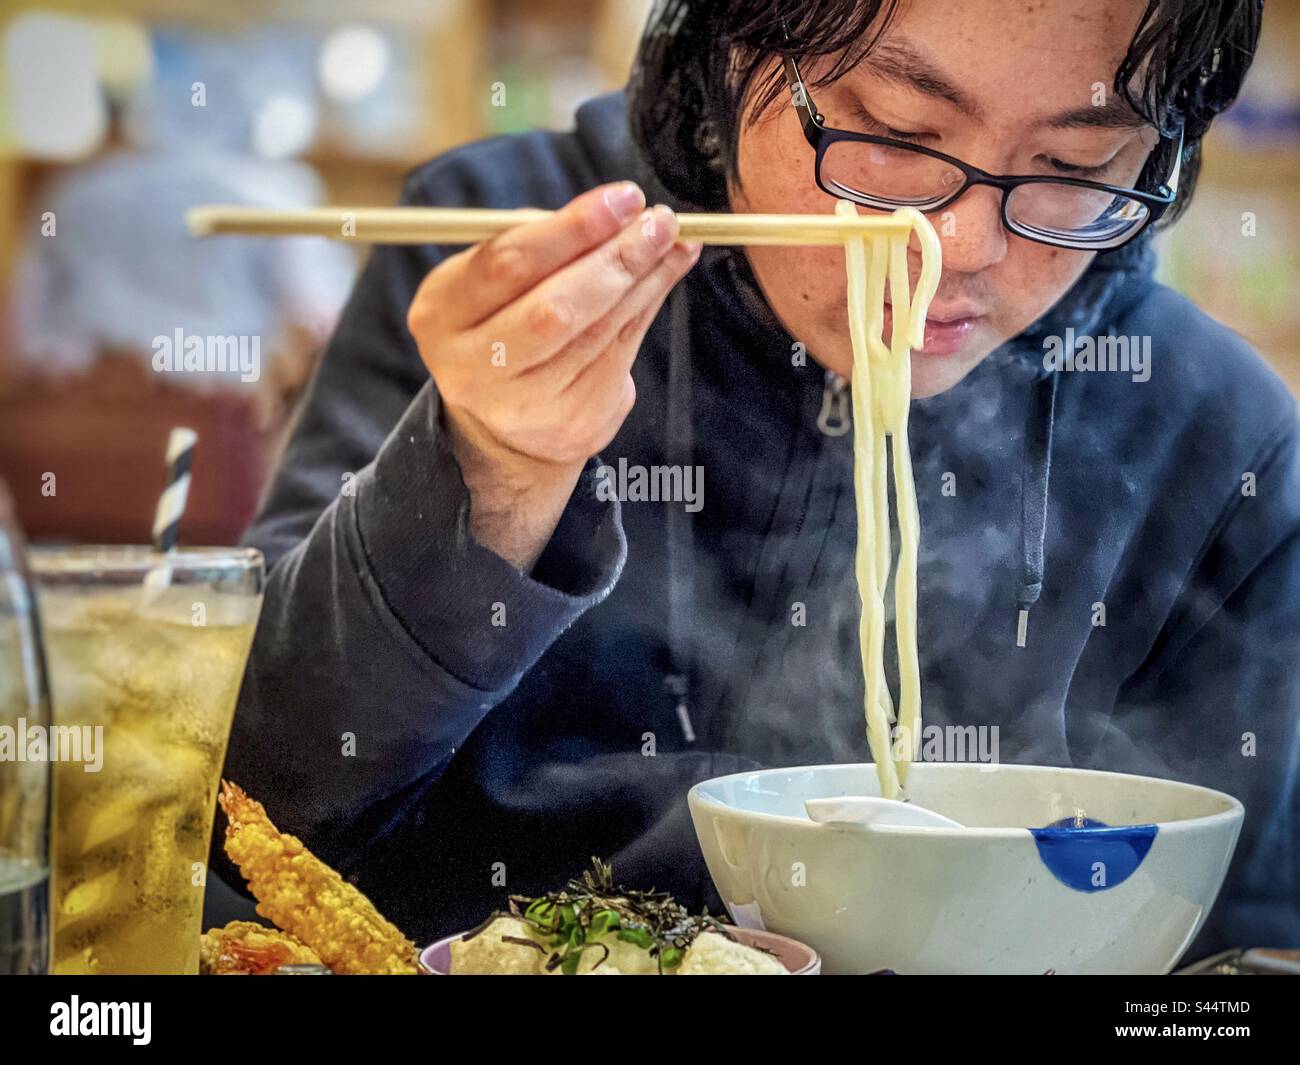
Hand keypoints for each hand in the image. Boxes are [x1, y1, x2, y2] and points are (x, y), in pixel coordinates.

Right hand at [406, 182, 699, 568]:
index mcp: (441, 315)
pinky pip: (619, 353)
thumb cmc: (505, 323)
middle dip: (615, 257)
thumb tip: (620, 213)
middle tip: (659, 222)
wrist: (508, 424)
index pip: (507, 264)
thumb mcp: (495, 280)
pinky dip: (648, 306)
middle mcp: (473, 367)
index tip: (624, 197)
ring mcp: (524, 404)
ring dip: (644, 279)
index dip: (572, 228)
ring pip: (595, 331)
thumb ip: (541, 244)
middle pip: (554, 308)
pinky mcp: (573, 421)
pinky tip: (666, 274)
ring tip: (673, 242)